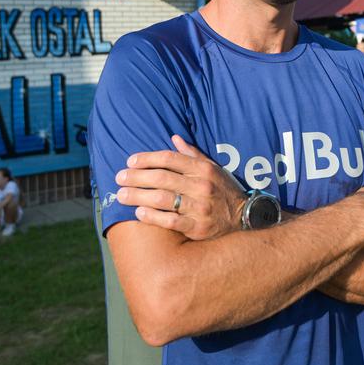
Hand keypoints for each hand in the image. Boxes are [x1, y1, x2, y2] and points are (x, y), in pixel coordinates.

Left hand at [116, 135, 245, 239]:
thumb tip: (173, 137)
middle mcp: (201, 186)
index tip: (130, 161)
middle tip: (119, 178)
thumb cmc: (223, 190)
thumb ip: (192, 154)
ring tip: (121, 195)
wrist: (244, 218)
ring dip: (138, 196)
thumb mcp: (213, 168)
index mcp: (203, 169)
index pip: (170, 158)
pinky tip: (139, 214)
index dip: (147, 158)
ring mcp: (200, 207)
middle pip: (162, 177)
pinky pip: (171, 221)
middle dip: (137, 177)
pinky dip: (153, 217)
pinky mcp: (198, 227)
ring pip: (163, 199)